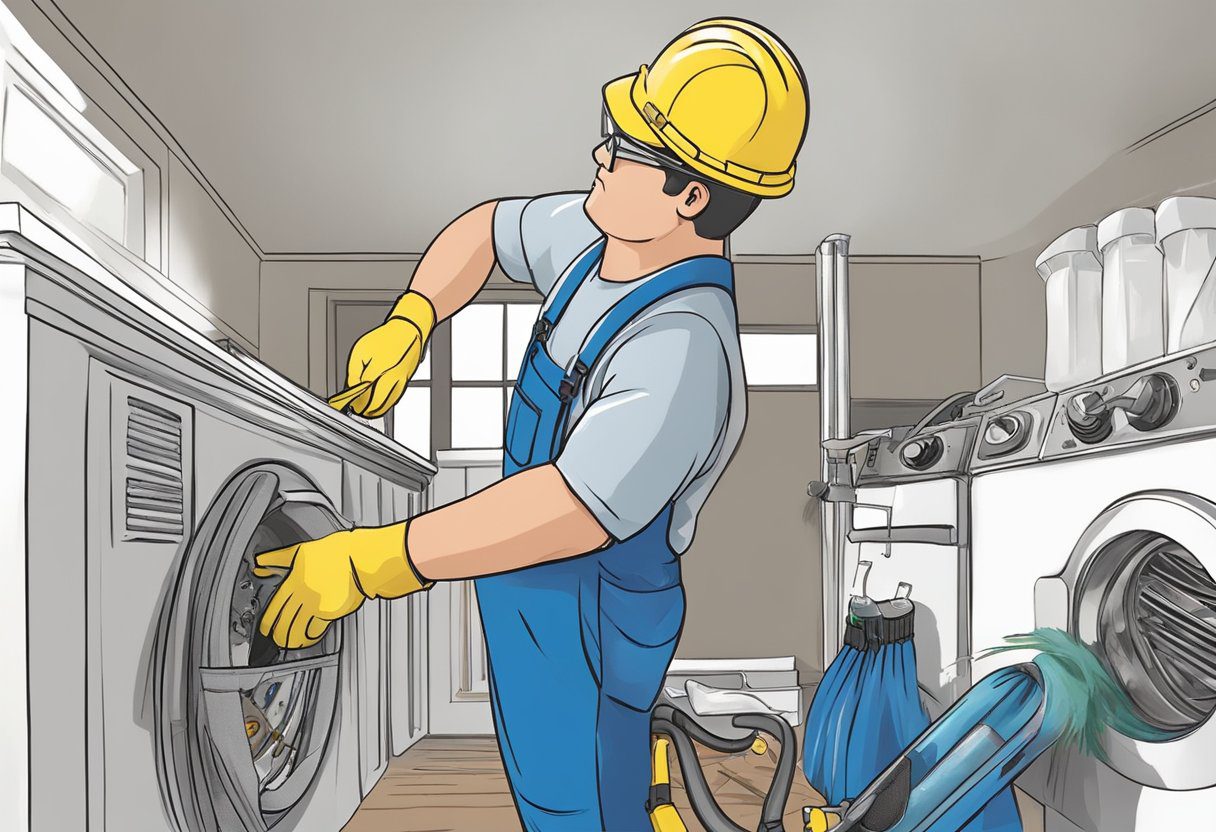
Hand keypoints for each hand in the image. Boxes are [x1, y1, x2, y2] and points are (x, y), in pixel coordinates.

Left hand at [253, 522, 430, 647]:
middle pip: (284, 620)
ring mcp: (317, 604)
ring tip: (289, 644)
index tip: (265, 628)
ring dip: (291, 639)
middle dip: (277, 634)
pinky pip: (316, 629)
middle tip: (275, 639)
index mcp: (294, 581)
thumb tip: (260, 563)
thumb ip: (277, 559)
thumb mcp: (301, 551)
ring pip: (298, 628)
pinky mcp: (331, 611)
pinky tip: (308, 639)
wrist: (359, 557)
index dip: (267, 621)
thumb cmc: (335, 552)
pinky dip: (310, 637)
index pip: (275, 607)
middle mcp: (303, 595)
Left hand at [345, 291, 435, 417]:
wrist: (407, 331)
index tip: (345, 404)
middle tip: (354, 409)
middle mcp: (389, 378)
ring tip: (365, 411)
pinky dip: (386, 404)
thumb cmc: (385, 337)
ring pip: (386, 404)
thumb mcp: (361, 350)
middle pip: (374, 404)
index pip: (361, 394)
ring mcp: (399, 381)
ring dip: (375, 410)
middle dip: (363, 409)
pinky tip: (380, 405)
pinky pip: (395, 398)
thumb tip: (351, 386)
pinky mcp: (406, 381)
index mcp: (376, 370)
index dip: (352, 402)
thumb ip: (354, 371)